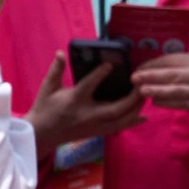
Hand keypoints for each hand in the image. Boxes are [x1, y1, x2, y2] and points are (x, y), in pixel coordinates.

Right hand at [25, 52, 144, 157]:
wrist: (41, 135)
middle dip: (130, 99)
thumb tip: (61, 53)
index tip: (111, 64)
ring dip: (135, 109)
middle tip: (142, 84)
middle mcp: (86, 114)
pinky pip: (117, 128)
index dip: (99, 75)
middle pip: (113, 109)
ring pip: (119, 121)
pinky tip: (144, 116)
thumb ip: (56, 70)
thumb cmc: (44, 108)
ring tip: (146, 95)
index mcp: (73, 100)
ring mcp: (93, 126)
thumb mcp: (47, 87)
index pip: (88, 86)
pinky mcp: (96, 132)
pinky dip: (131, 122)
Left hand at [133, 47, 188, 130]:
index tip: (139, 68)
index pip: (171, 61)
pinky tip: (154, 100)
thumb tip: (149, 66)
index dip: (153, 65)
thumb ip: (175, 62)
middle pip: (172, 76)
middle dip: (151, 77)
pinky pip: (178, 104)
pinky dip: (165, 103)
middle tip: (135, 78)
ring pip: (175, 92)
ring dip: (157, 91)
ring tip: (142, 91)